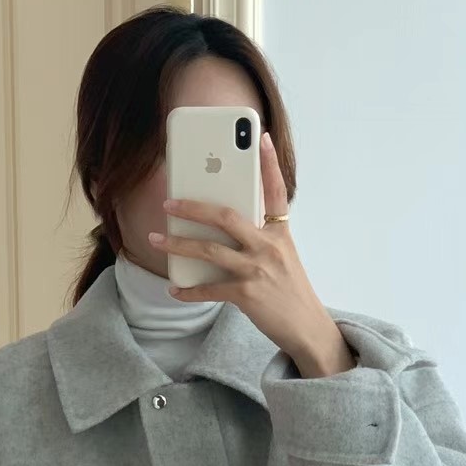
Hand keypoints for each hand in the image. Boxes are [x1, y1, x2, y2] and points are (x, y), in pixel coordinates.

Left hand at [148, 131, 357, 377]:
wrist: (308, 328)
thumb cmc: (291, 291)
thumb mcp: (284, 257)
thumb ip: (261, 237)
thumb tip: (222, 227)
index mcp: (280, 233)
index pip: (276, 191)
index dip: (268, 163)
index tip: (259, 137)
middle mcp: (269, 246)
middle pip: (226, 216)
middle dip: (193, 207)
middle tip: (169, 202)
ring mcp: (258, 269)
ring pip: (210, 250)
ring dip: (178, 244)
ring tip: (157, 240)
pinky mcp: (248, 294)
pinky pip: (209, 289)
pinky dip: (189, 290)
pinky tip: (175, 288)